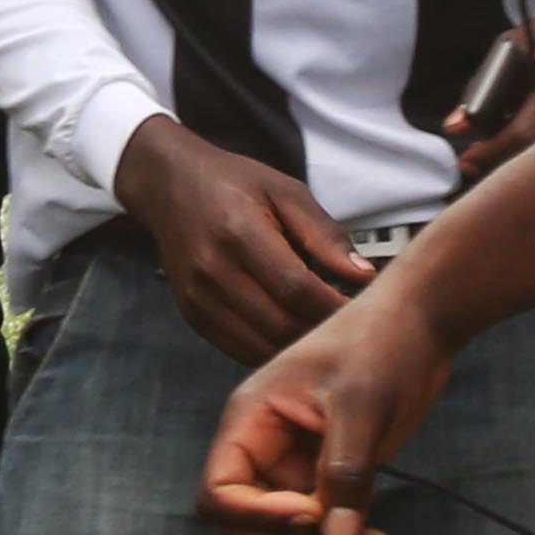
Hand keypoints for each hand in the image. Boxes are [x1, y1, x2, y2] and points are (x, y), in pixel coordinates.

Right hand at [112, 119, 366, 363]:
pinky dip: (272, 350)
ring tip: (324, 332)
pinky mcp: (193, 316)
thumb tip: (365, 276)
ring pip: (261, 347)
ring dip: (299, 347)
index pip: (296, 289)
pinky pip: (240, 350)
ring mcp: (199, 298)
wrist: (169, 186)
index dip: (335, 307)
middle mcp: (213, 271)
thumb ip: (325, 235)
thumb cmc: (233, 184)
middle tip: (352, 328)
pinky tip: (292, 333)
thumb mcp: (286, 192)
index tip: (366, 311)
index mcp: (239, 233)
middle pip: (280, 324)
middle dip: (322, 332)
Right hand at [197, 280, 455, 534]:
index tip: (312, 512)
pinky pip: (325, 531)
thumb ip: (344, 473)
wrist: (419, 325)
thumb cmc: (378, 344)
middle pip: (247, 526)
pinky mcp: (331, 480)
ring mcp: (298, 469)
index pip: (220, 492)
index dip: (256, 517)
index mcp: (250, 422)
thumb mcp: (360, 404)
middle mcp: (264, 451)